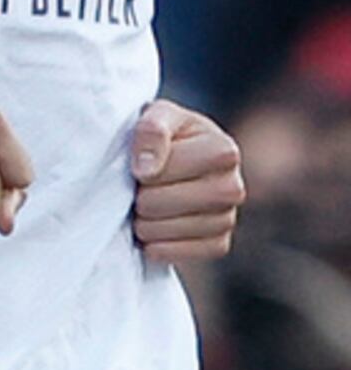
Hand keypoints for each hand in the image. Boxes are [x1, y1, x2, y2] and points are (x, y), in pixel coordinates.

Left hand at [131, 98, 243, 264]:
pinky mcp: (218, 244)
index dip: (141, 170)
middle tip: (135, 190)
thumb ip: (152, 129)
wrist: (167, 162)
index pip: (167, 169)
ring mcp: (228, 218)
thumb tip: (147, 169)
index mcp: (223, 150)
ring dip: (144, 223)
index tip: (137, 166)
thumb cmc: (162, 135)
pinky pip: (181, 253)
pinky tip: (150, 231)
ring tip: (140, 208)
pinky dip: (157, 246)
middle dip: (139, 197)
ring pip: (171, 230)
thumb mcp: (156, 116)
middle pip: (166, 203)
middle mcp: (234, 186)